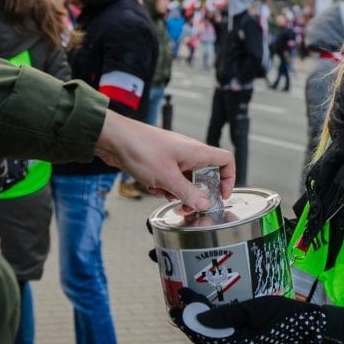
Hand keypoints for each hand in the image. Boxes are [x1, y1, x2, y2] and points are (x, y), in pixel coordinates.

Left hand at [94, 110, 234, 210]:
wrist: (114, 139)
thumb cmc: (140, 148)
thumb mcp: (167, 177)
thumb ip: (188, 193)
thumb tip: (206, 204)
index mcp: (196, 152)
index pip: (226, 161)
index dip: (228, 178)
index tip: (221, 195)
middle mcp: (188, 153)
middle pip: (205, 176)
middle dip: (196, 194)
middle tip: (187, 205)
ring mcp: (174, 158)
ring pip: (185, 181)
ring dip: (176, 192)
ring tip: (163, 193)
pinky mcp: (161, 163)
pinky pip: (170, 180)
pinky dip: (163, 186)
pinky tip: (151, 186)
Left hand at [171, 288, 325, 343]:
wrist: (307, 325)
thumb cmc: (285, 314)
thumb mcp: (256, 308)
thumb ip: (227, 314)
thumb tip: (198, 317)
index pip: (206, 335)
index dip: (189, 320)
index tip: (177, 303)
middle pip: (204, 340)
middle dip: (188, 324)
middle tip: (173, 306)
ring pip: (210, 341)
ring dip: (196, 327)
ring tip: (183, 310)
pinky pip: (220, 338)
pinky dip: (208, 328)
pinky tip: (203, 316)